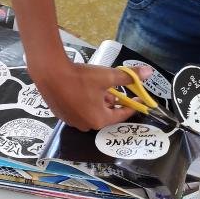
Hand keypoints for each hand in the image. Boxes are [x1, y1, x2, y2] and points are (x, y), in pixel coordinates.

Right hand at [30, 60, 152, 130]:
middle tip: (114, 89)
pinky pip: (79, 111)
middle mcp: (86, 125)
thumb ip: (128, 77)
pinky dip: (84, 102)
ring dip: (98, 102)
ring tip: (98, 87)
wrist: (50, 73)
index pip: (121, 114)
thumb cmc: (81, 77)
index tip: (138, 98)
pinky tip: (82, 89)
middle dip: (112, 102)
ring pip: (91, 113)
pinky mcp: (61, 115)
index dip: (132, 105)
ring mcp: (71, 122)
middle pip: (105, 114)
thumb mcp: (107, 76)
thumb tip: (149, 72)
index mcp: (99, 120)